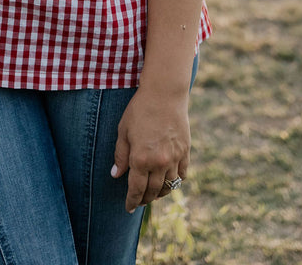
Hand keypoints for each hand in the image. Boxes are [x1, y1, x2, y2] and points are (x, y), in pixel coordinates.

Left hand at [111, 87, 190, 213]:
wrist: (164, 93)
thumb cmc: (140, 109)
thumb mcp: (123, 131)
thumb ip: (120, 155)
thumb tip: (116, 174)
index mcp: (140, 159)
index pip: (136, 190)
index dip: (131, 201)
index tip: (128, 208)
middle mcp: (159, 163)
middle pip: (153, 191)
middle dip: (145, 199)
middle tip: (139, 201)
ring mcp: (174, 158)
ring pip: (169, 186)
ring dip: (160, 193)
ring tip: (153, 194)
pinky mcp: (185, 151)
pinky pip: (182, 174)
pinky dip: (176, 180)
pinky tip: (169, 180)